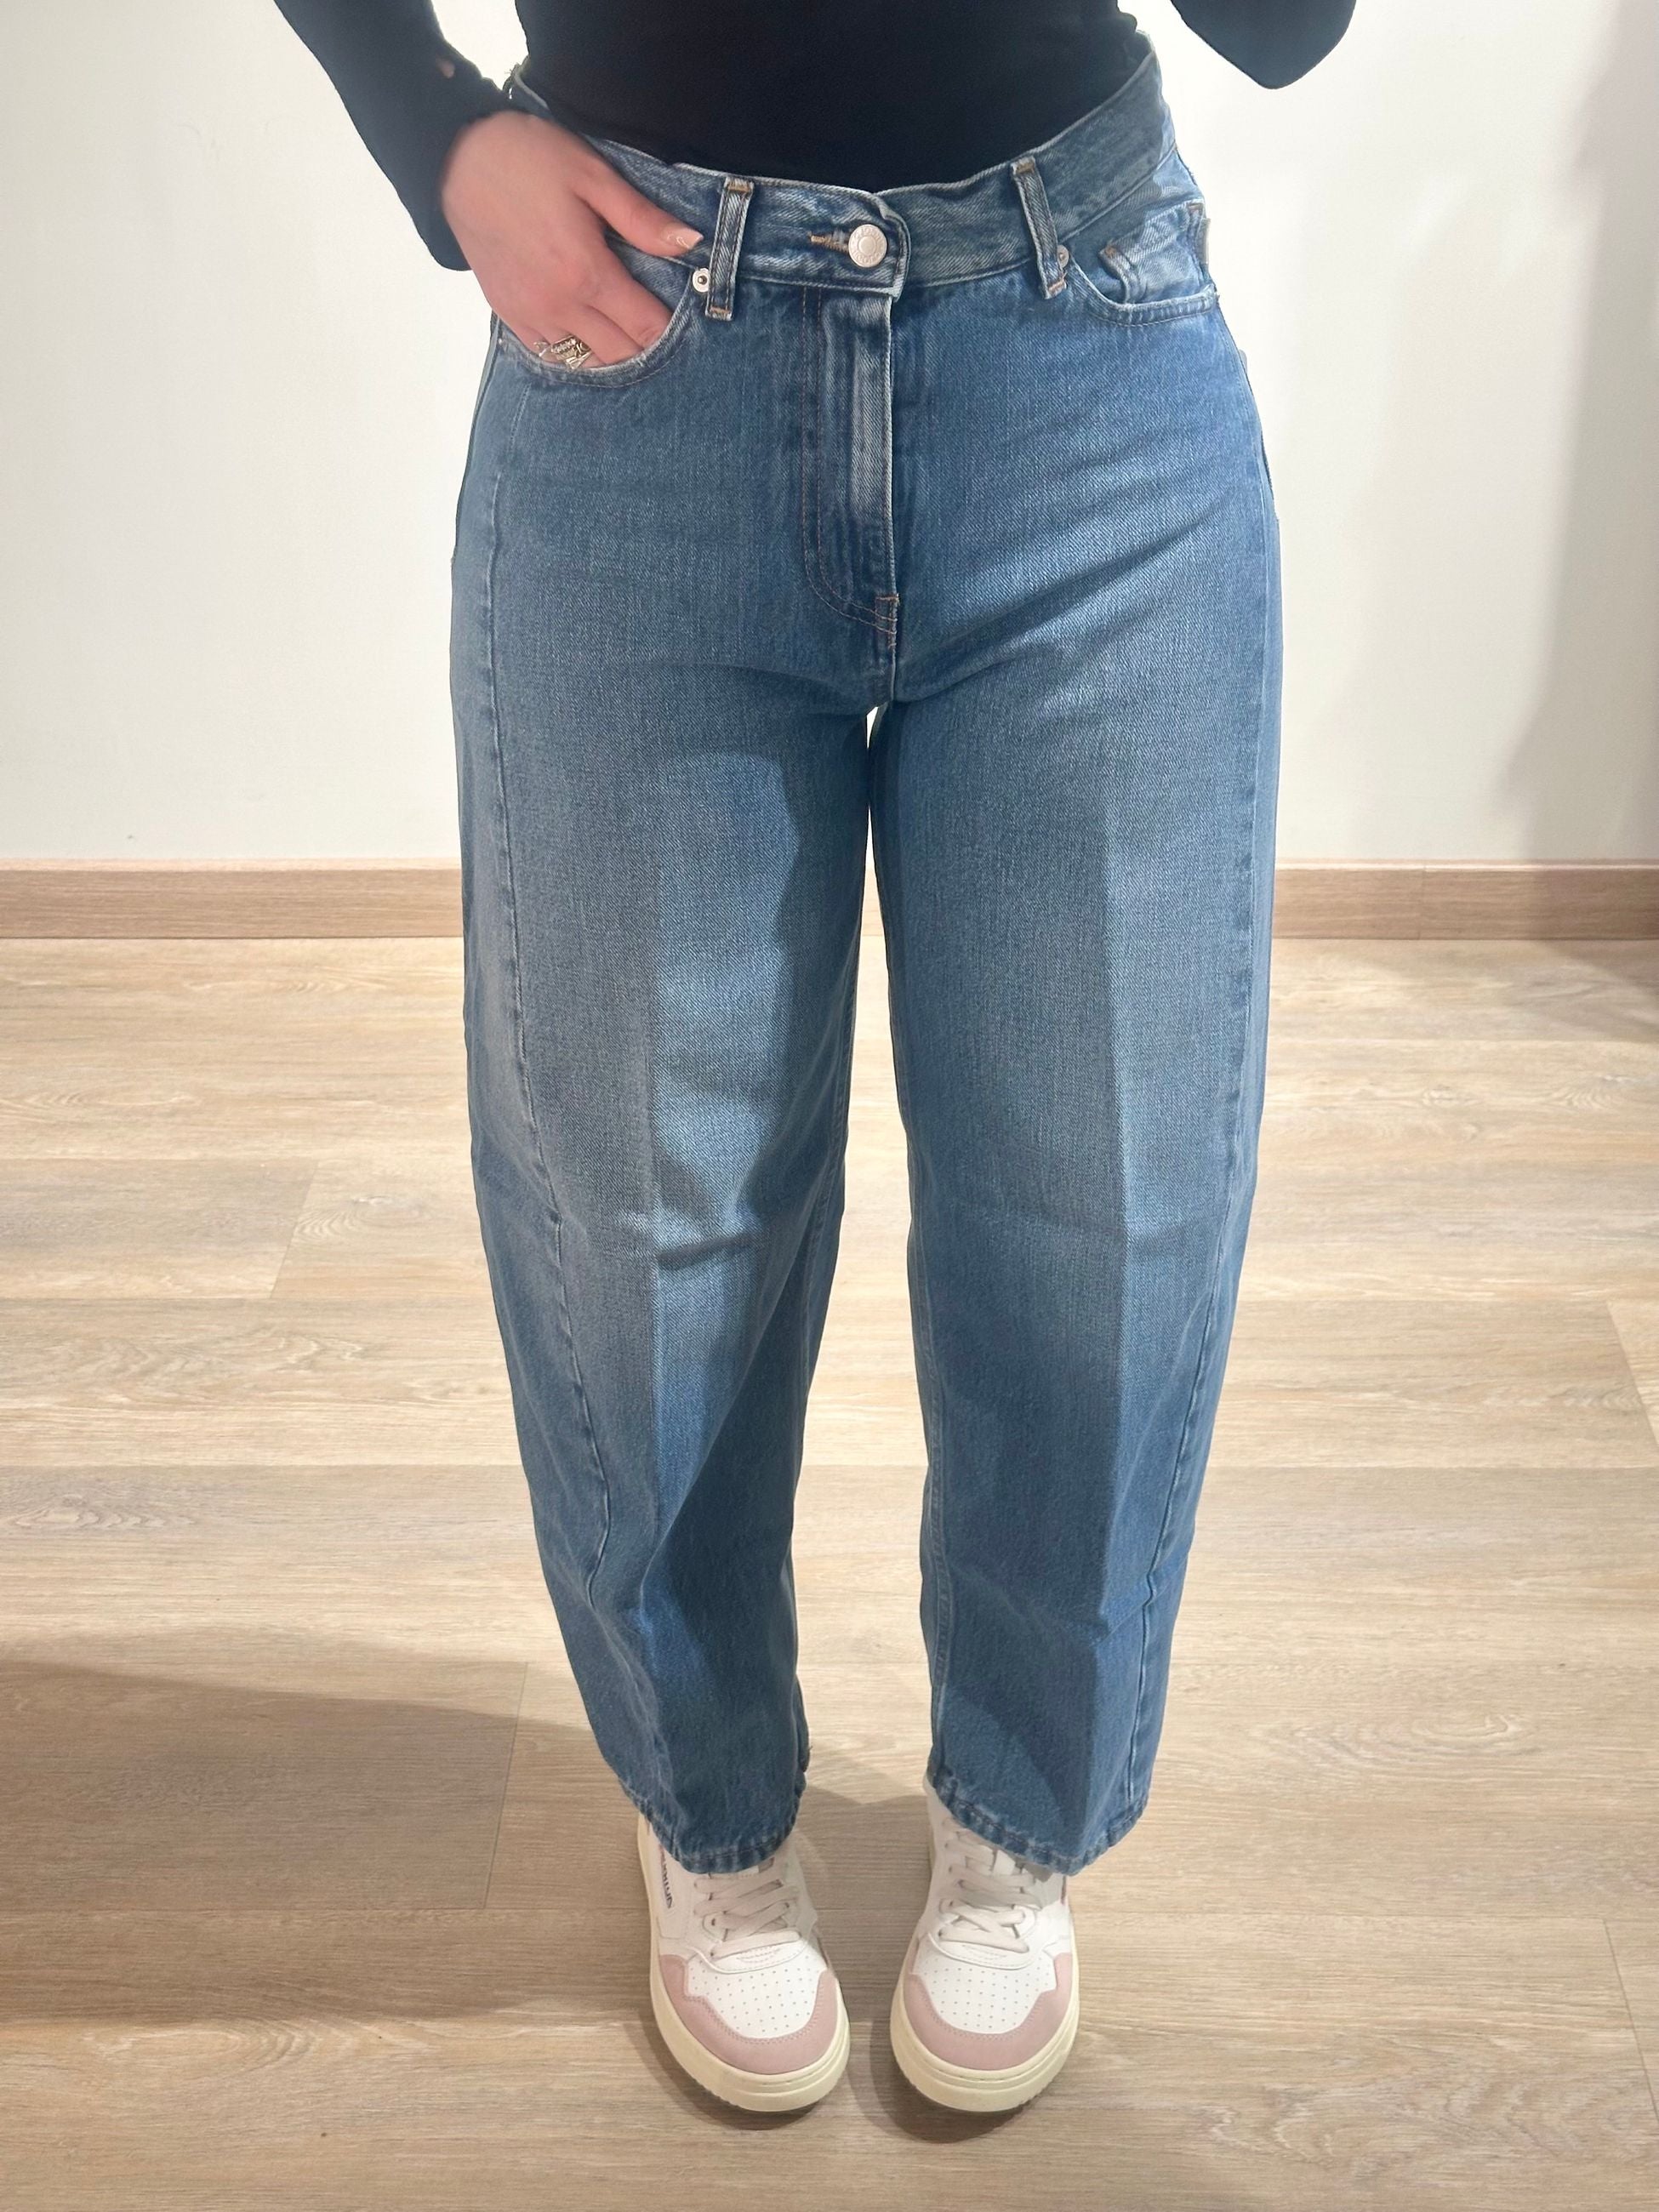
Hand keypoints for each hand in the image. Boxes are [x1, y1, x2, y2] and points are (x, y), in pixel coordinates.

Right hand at [439, 110, 703, 364]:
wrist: (457, 161)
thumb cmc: (528, 159)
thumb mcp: (593, 175)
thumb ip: (642, 218)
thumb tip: (689, 243)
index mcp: (586, 274)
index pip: (646, 328)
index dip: (672, 328)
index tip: (683, 315)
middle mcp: (559, 307)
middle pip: (621, 355)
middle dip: (647, 346)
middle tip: (657, 321)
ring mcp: (531, 317)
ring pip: (588, 363)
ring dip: (613, 354)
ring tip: (626, 330)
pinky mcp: (510, 316)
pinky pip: (553, 356)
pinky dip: (578, 352)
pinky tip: (590, 332)